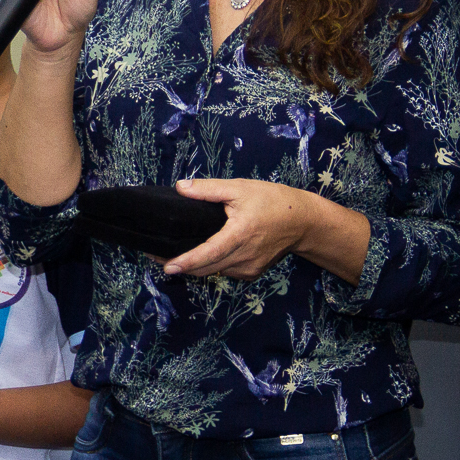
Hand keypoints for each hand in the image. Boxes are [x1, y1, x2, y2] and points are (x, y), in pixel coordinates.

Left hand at [159, 179, 317, 280]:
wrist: (304, 222)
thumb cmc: (273, 201)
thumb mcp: (240, 188)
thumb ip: (209, 189)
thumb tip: (181, 187)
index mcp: (240, 235)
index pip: (208, 253)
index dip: (187, 261)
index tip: (167, 267)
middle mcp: (244, 257)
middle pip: (206, 268)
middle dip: (180, 265)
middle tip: (156, 257)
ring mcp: (249, 268)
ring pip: (214, 272)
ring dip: (194, 267)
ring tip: (173, 255)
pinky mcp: (252, 273)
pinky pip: (225, 272)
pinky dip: (211, 266)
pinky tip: (200, 256)